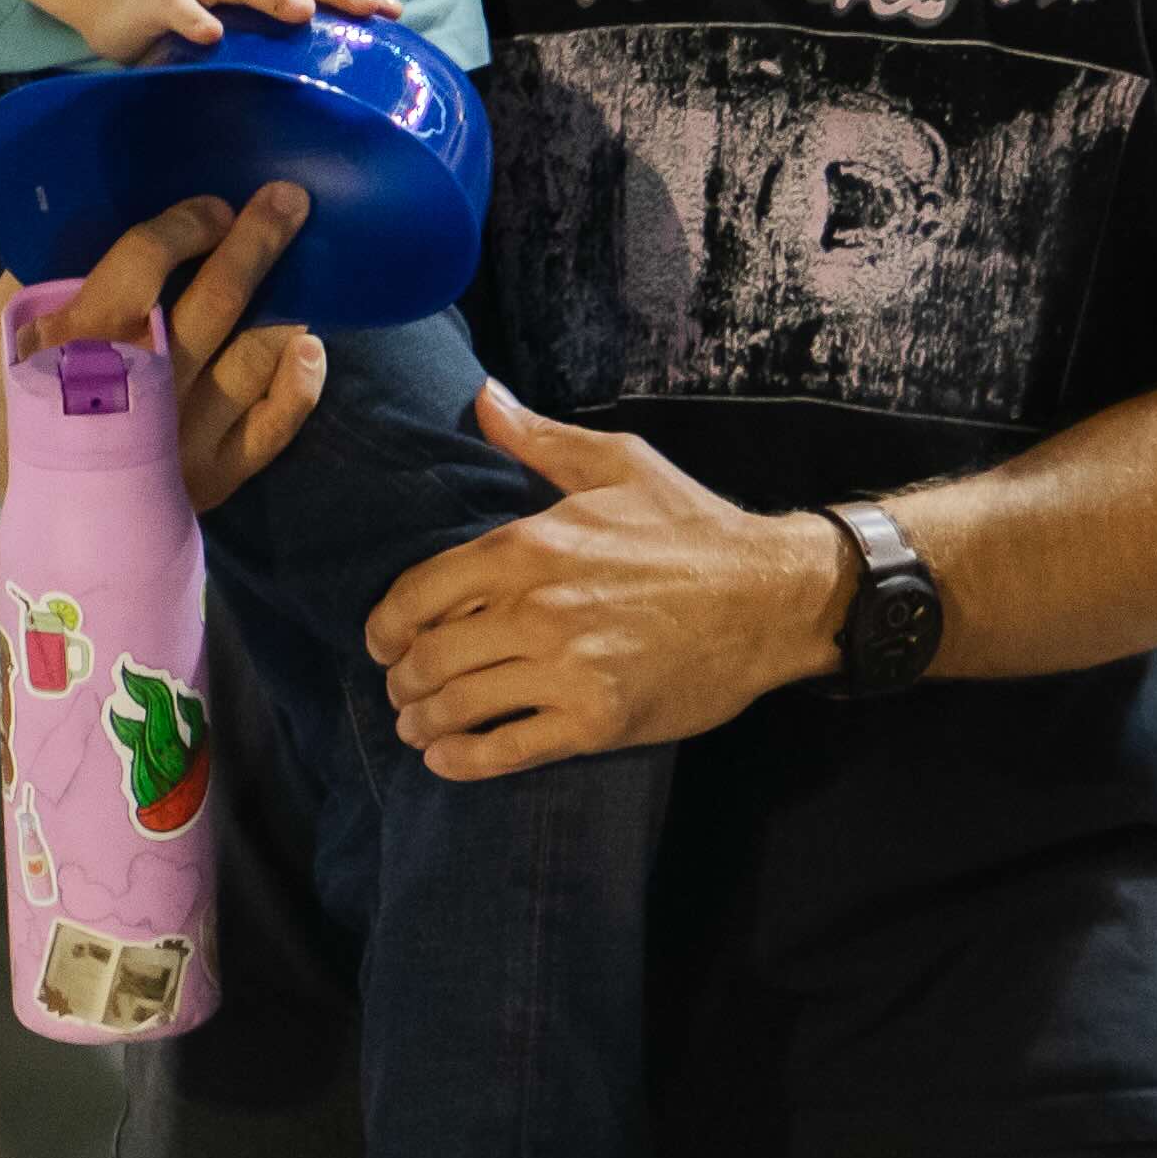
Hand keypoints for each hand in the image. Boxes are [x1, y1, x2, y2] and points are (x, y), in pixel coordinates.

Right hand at [0, 185, 322, 510]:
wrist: (46, 516)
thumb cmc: (27, 413)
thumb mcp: (4, 346)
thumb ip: (34, 288)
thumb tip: (77, 224)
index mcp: (78, 344)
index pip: (142, 262)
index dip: (184, 226)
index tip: (213, 207)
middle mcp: (139, 387)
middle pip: (213, 302)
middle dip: (255, 243)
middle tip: (288, 200)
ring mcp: (184, 435)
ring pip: (252, 358)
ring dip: (283, 308)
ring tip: (305, 273)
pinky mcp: (218, 474)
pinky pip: (275, 425)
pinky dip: (299, 384)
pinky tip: (309, 346)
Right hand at [61, 0, 398, 63]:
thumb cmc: (182, 10)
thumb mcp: (232, 23)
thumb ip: (270, 40)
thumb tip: (331, 82)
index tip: (395, 10)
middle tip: (369, 7)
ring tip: (303, 11)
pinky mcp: (151, 1)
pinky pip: (174, 6)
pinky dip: (192, 18)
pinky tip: (211, 35)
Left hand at [360, 390, 851, 776]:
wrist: (773, 597)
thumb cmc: (695, 529)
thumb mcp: (619, 464)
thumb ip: (538, 439)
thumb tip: (481, 397)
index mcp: (530, 545)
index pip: (418, 592)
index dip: (386, 625)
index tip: (383, 641)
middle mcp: (538, 609)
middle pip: (428, 655)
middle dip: (401, 679)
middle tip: (403, 688)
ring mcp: (566, 668)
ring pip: (457, 705)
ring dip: (422, 722)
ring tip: (418, 726)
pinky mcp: (596, 720)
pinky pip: (505, 749)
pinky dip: (462, 760)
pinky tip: (446, 759)